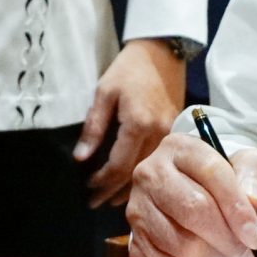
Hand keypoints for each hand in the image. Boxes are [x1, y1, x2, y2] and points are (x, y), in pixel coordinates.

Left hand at [75, 40, 187, 207]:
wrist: (161, 52)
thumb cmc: (128, 70)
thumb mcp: (104, 93)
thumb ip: (93, 128)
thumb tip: (80, 159)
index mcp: (139, 124)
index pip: (119, 166)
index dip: (101, 182)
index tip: (86, 189)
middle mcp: (159, 134)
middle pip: (136, 174)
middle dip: (112, 192)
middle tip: (93, 203)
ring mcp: (170, 134)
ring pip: (149, 171)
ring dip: (129, 188)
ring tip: (109, 200)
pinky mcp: (176, 132)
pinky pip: (159, 161)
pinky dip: (144, 174)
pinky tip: (132, 183)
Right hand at [125, 131, 256, 256]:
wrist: (198, 202)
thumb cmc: (225, 184)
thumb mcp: (248, 166)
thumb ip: (255, 175)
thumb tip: (253, 199)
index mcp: (179, 148)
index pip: (212, 174)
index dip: (237, 209)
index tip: (255, 237)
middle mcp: (150, 174)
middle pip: (192, 211)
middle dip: (225, 238)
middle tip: (243, 249)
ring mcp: (137, 211)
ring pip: (180, 245)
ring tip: (225, 253)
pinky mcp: (134, 244)